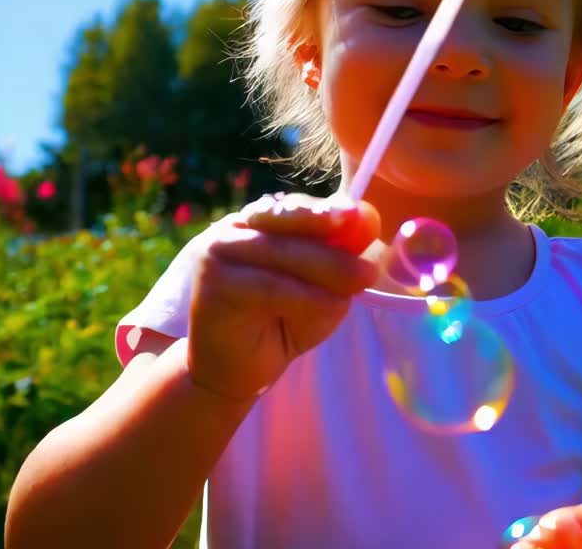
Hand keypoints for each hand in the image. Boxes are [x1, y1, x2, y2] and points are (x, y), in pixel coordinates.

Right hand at [186, 192, 380, 402]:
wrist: (233, 373)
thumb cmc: (279, 325)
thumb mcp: (320, 288)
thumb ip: (339, 255)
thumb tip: (368, 219)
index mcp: (256, 224)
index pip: (292, 208)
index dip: (326, 210)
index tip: (357, 215)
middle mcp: (231, 231)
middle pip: (286, 221)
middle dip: (330, 233)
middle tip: (366, 250)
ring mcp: (216, 254)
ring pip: (281, 252)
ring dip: (328, 267)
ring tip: (363, 279)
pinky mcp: (213, 286)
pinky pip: (270, 287)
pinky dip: (306, 297)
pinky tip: (327, 306)